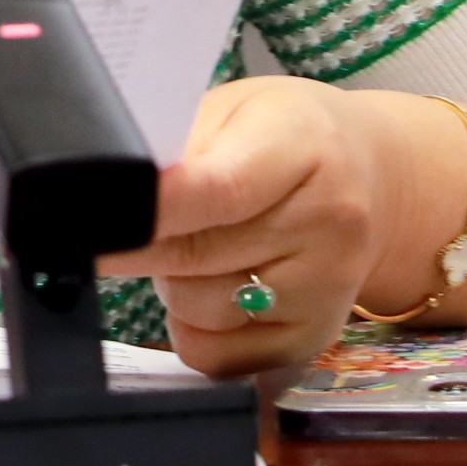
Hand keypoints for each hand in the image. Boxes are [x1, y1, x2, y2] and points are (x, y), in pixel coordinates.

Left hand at [103, 77, 400, 376]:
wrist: (371, 178)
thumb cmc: (289, 136)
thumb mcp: (237, 108)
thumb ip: (180, 146)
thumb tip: (119, 190)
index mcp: (304, 145)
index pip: (218, 189)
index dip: (148, 209)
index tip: (96, 214)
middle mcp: (329, 221)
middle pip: (196, 254)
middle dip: (136, 243)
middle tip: (117, 224)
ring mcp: (326, 287)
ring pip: (198, 309)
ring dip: (170, 282)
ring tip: (193, 244)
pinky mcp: (312, 339)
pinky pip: (216, 357)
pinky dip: (192, 328)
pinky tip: (210, 286)